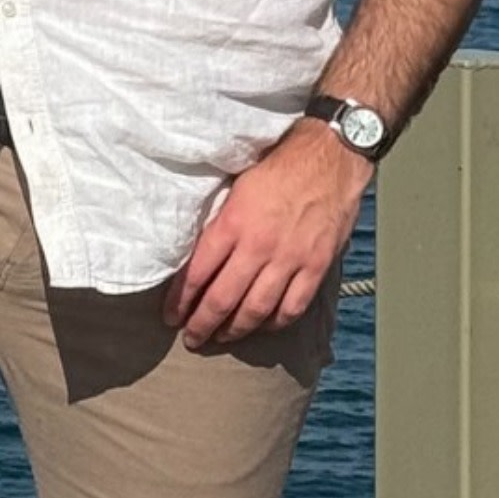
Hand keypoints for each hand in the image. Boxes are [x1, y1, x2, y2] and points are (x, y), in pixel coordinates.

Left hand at [162, 119, 370, 350]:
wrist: (329, 157)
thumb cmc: (278, 165)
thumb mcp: (234, 187)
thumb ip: (220, 222)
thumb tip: (198, 253)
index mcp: (232, 223)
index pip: (197, 273)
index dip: (181, 300)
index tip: (169, 316)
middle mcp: (259, 246)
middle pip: (223, 299)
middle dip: (202, 324)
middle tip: (190, 339)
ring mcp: (290, 259)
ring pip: (257, 309)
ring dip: (235, 330)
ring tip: (220, 339)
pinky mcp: (317, 266)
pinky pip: (293, 306)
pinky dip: (275, 322)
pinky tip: (262, 327)